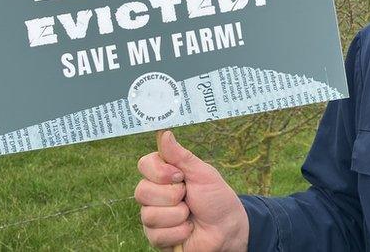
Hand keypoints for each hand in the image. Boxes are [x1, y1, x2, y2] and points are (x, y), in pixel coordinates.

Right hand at [136, 130, 249, 250]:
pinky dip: (179, 232)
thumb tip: (164, 133)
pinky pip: (157, 235)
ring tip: (190, 215)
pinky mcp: (157, 237)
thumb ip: (181, 156)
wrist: (227, 228)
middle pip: (141, 191)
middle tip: (188, 197)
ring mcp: (153, 216)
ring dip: (178, 216)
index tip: (180, 176)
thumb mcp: (202, 173)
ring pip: (149, 215)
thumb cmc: (216, 198)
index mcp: (164, 175)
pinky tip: (188, 230)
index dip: (159, 172)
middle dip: (172, 196)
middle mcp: (154, 195)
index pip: (144, 164)